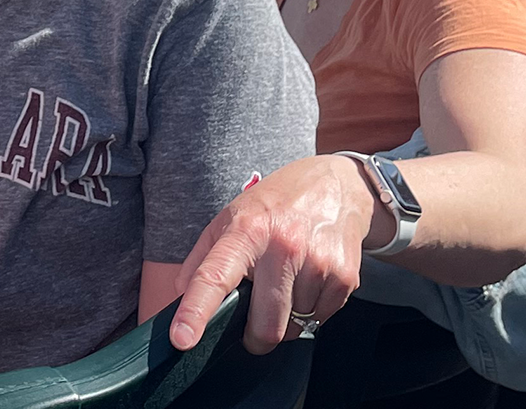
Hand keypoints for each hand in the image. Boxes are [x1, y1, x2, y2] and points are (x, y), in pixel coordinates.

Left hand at [168, 155, 374, 354]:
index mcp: (245, 231)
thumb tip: (180, 297)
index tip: (182, 339)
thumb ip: (201, 259)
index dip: (195, 311)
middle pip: (266, 326)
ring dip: (287, 318)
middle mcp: (283, 247)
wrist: (336, 185)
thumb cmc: (276, 205)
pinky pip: (320, 319)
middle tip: (253, 323)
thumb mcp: (230, 218)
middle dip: (256, 337)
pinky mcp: (345, 277)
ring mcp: (317, 263)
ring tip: (288, 282)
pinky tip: (308, 281)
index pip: (215, 277)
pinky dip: (311, 311)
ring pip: (295, 327)